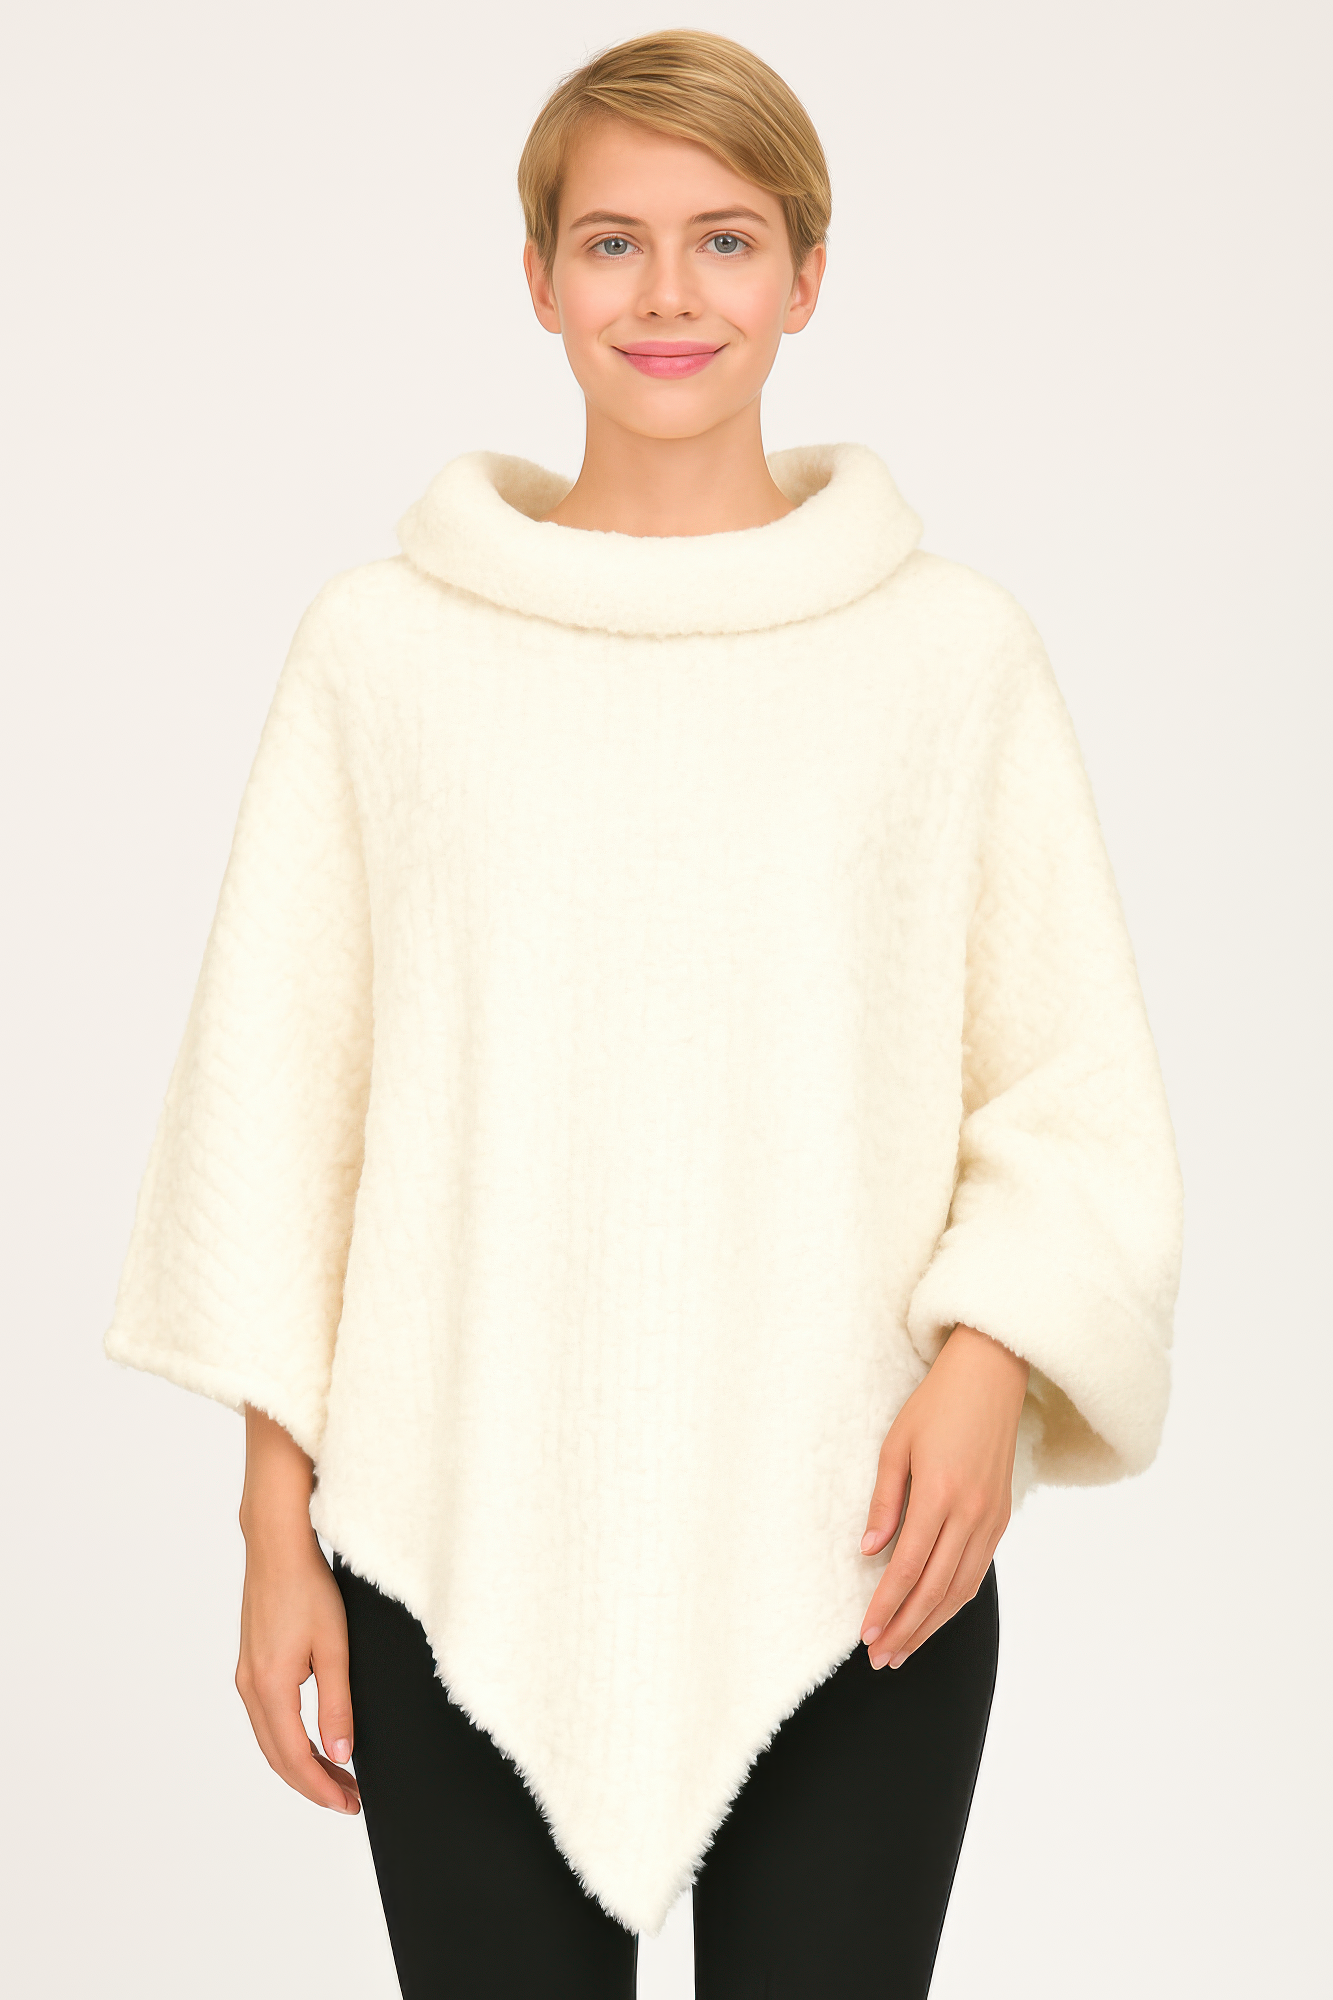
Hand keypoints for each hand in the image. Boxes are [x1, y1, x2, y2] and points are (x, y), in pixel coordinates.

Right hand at [234, 1406, 359, 1813]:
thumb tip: (341, 1753)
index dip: (322, 1788)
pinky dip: (288, 1739)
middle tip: (348, 1798)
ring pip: (270, 1739)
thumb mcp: (335, 1646)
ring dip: (300, 1763)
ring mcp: (245, 1674)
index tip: (351, 1803)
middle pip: (278, 1756)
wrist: (276, 1543)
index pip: (295, 1758)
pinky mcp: (250, 1661)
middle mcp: (250, 1686)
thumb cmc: (308, 1585)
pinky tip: (312, 1739)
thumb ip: (337, 1703)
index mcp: (270, 1686)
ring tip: (337, 1775)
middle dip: (312, 1783)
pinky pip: (266, 1717)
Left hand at [859, 1324, 1027, 1669]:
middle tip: (880, 1658)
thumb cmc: (936, 1404)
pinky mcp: (1000, 1517)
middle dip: (906, 1628)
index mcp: (939, 1494)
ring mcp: (990, 1518)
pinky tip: (935, 1614)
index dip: (886, 1606)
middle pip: (936, 1589)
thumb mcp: (896, 1445)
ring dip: (931, 1623)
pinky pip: (978, 1570)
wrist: (991, 1376)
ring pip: (961, 1588)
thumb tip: (869, 1551)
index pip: (908, 1568)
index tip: (866, 1634)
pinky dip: (955, 1600)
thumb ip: (884, 1502)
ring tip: (904, 1649)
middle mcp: (970, 1513)